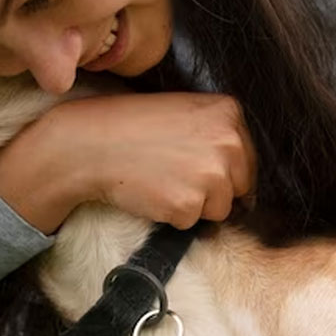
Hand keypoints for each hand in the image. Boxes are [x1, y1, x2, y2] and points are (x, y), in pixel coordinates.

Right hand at [0, 91, 255, 232]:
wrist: (89, 144)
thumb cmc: (130, 125)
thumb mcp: (182, 111)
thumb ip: (215, 134)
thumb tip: (241, 179)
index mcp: (229, 112)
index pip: (246, 158)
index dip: (220, 169)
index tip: (190, 165)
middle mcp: (229, 142)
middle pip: (239, 186)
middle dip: (211, 190)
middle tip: (172, 174)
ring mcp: (212, 175)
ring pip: (218, 209)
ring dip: (192, 204)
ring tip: (160, 180)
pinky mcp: (190, 205)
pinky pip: (192, 223)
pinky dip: (172, 215)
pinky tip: (151, 192)